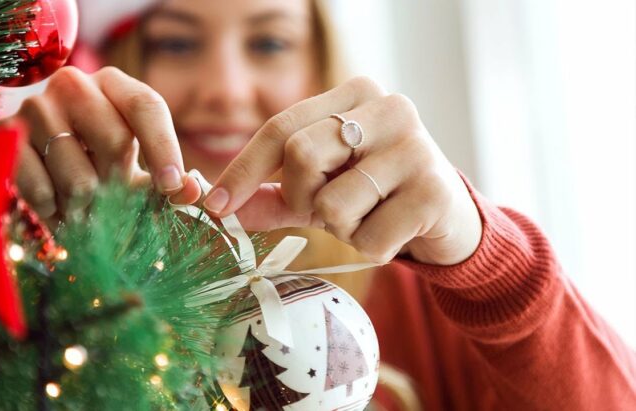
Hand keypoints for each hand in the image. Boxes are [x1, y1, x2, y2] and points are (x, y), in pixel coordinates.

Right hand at [0, 66, 199, 220]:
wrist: (40, 168)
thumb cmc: (102, 166)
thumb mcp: (139, 170)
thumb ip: (169, 182)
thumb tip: (194, 191)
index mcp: (114, 84)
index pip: (146, 106)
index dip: (163, 148)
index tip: (173, 186)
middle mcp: (73, 85)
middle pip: (114, 141)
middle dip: (120, 185)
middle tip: (114, 203)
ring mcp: (34, 107)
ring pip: (78, 177)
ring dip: (87, 208)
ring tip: (85, 209)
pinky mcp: (3, 136)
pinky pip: (39, 190)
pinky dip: (54, 212)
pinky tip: (57, 209)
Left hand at [204, 77, 481, 264]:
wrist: (446, 216)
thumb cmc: (375, 195)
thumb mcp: (319, 190)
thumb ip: (272, 196)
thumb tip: (221, 209)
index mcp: (355, 94)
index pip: (280, 126)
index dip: (243, 169)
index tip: (216, 206)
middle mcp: (388, 107)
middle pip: (301, 155)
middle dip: (301, 198)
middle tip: (324, 210)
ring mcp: (416, 145)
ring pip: (332, 203)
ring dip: (341, 227)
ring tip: (370, 217)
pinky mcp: (434, 188)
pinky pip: (368, 236)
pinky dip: (371, 246)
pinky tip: (396, 230)